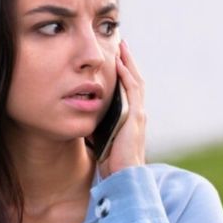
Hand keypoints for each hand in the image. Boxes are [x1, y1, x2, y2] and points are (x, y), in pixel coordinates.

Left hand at [98, 41, 145, 177]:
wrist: (123, 178)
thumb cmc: (112, 163)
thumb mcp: (101, 139)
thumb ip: (96, 126)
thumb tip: (84, 117)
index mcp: (131, 118)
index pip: (129, 89)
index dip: (124, 72)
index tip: (116, 57)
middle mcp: (138, 113)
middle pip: (135, 80)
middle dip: (128, 62)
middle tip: (121, 44)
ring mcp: (139, 114)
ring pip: (136, 81)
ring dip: (129, 63)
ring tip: (121, 47)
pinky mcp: (136, 117)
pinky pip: (132, 90)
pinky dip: (127, 75)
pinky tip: (119, 64)